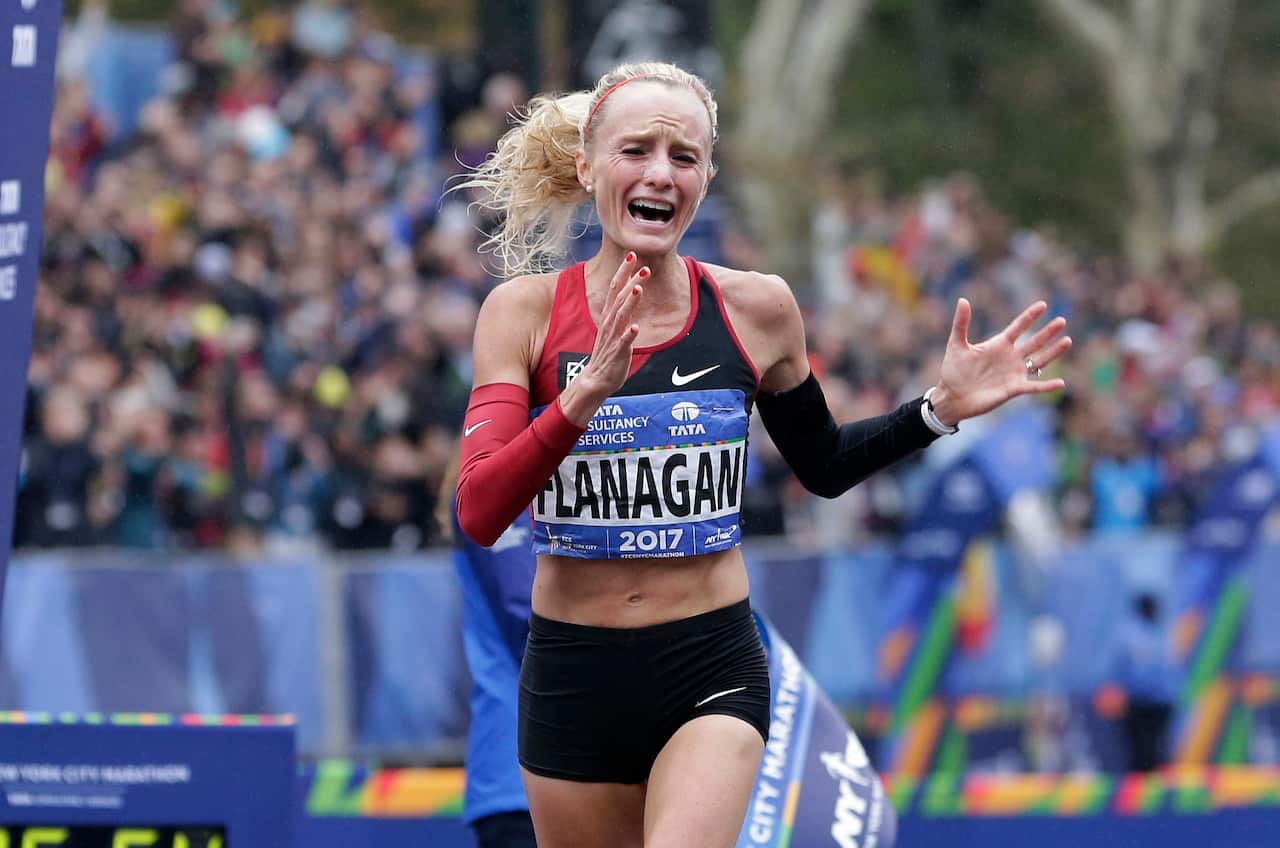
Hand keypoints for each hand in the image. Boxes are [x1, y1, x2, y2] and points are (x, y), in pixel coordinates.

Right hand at [560, 252, 647, 423]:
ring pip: (620, 317)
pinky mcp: (616, 354)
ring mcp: (612, 338)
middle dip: (631, 282)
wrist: (596, 381)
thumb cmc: (608, 353)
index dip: (623, 272)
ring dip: (629, 303)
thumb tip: (632, 290)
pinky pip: (622, 343)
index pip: (615, 288)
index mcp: (609, 316)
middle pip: (619, 298)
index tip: (632, 255)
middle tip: (644, 267)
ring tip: (638, 289)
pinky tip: (635, 327)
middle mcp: (609, 324)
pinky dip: (628, 335)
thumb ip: (622, 309)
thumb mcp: (615, 327)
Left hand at [927, 298, 1070, 425]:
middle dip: (1047, 332)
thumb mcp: (956, 344)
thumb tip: (962, 300)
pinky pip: (1034, 386)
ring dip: (1053, 352)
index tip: (1043, 305)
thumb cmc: (953, 371)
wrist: (952, 397)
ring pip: (1039, 360)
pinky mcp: (1014, 389)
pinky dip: (1046, 386)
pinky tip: (1060, 383)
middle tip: (1062, 320)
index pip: (1018, 327)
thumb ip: (961, 323)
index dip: (1030, 317)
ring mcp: (1014, 373)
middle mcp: (1010, 357)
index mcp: (999, 344)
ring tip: (1067, 340)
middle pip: (1033, 342)